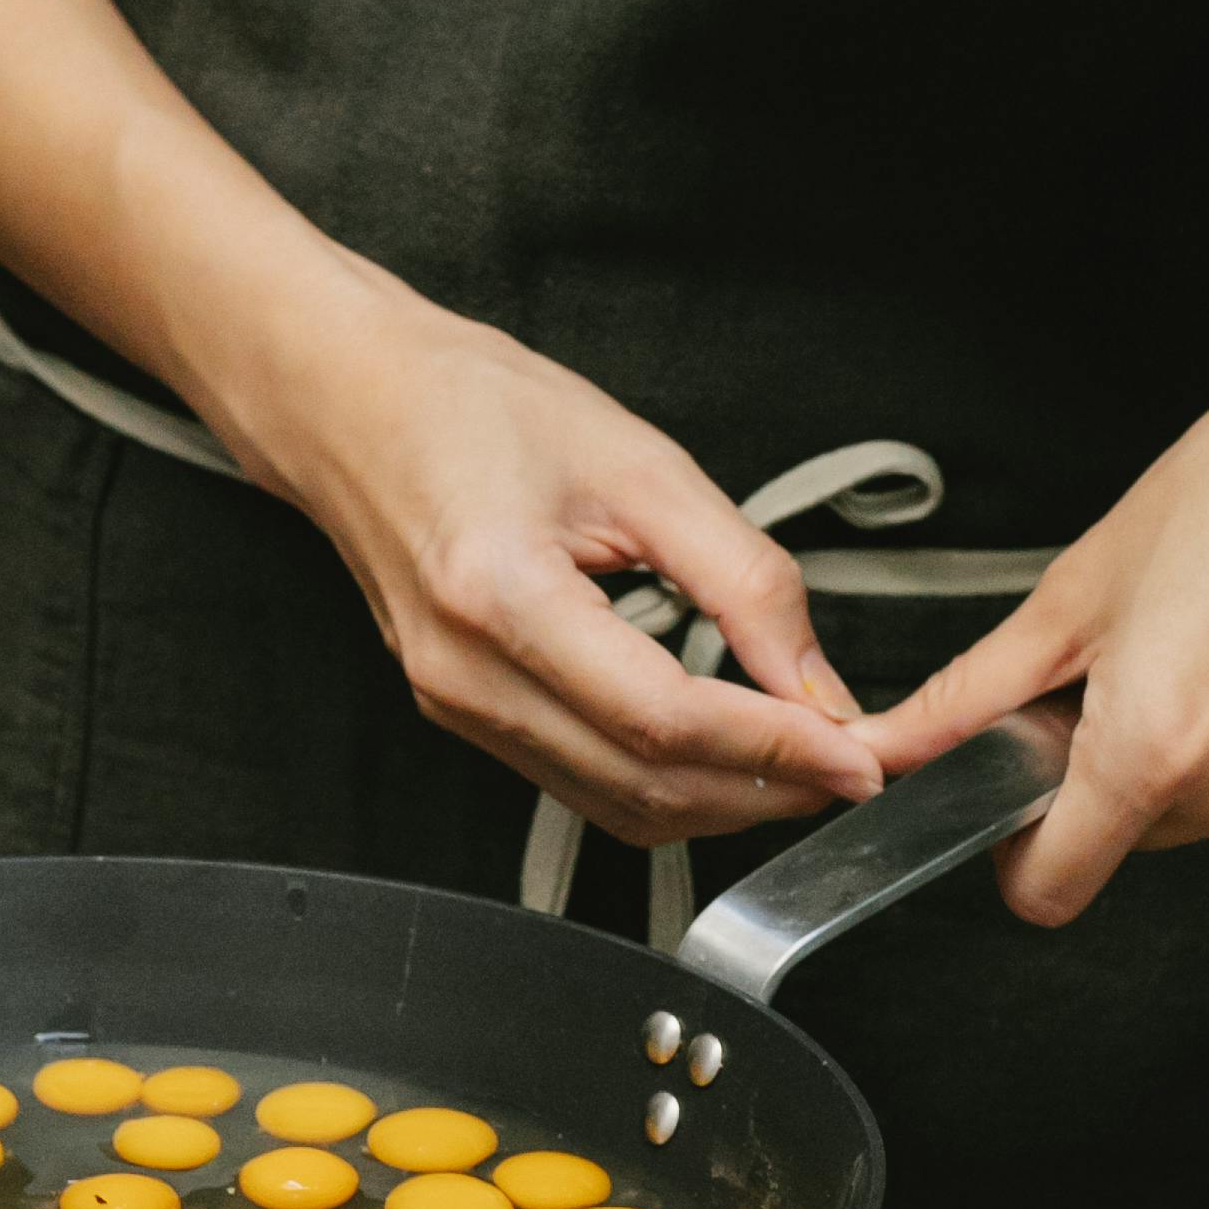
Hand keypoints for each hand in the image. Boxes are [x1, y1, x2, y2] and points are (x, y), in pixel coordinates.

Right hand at [205, 271, 883, 845]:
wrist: (348, 403)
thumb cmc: (472, 405)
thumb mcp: (639, 465)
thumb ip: (743, 579)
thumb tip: (818, 685)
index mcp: (502, 597)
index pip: (665, 718)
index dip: (775, 748)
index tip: (860, 754)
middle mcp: (467, 675)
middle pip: (644, 784)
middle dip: (766, 790)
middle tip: (852, 765)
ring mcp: (456, 707)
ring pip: (616, 805)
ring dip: (721, 801)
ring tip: (803, 762)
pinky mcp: (462, 716)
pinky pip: (581, 785)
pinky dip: (665, 784)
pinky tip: (723, 752)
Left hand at [850, 265, 1208, 925]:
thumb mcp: (1081, 586)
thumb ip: (976, 691)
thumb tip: (892, 744)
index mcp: (1156, 750)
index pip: (1049, 888)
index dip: (1015, 849)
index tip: (1017, 791)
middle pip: (1128, 839)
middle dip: (1109, 769)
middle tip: (1131, 661)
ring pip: (1203, 814)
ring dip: (1187, 755)